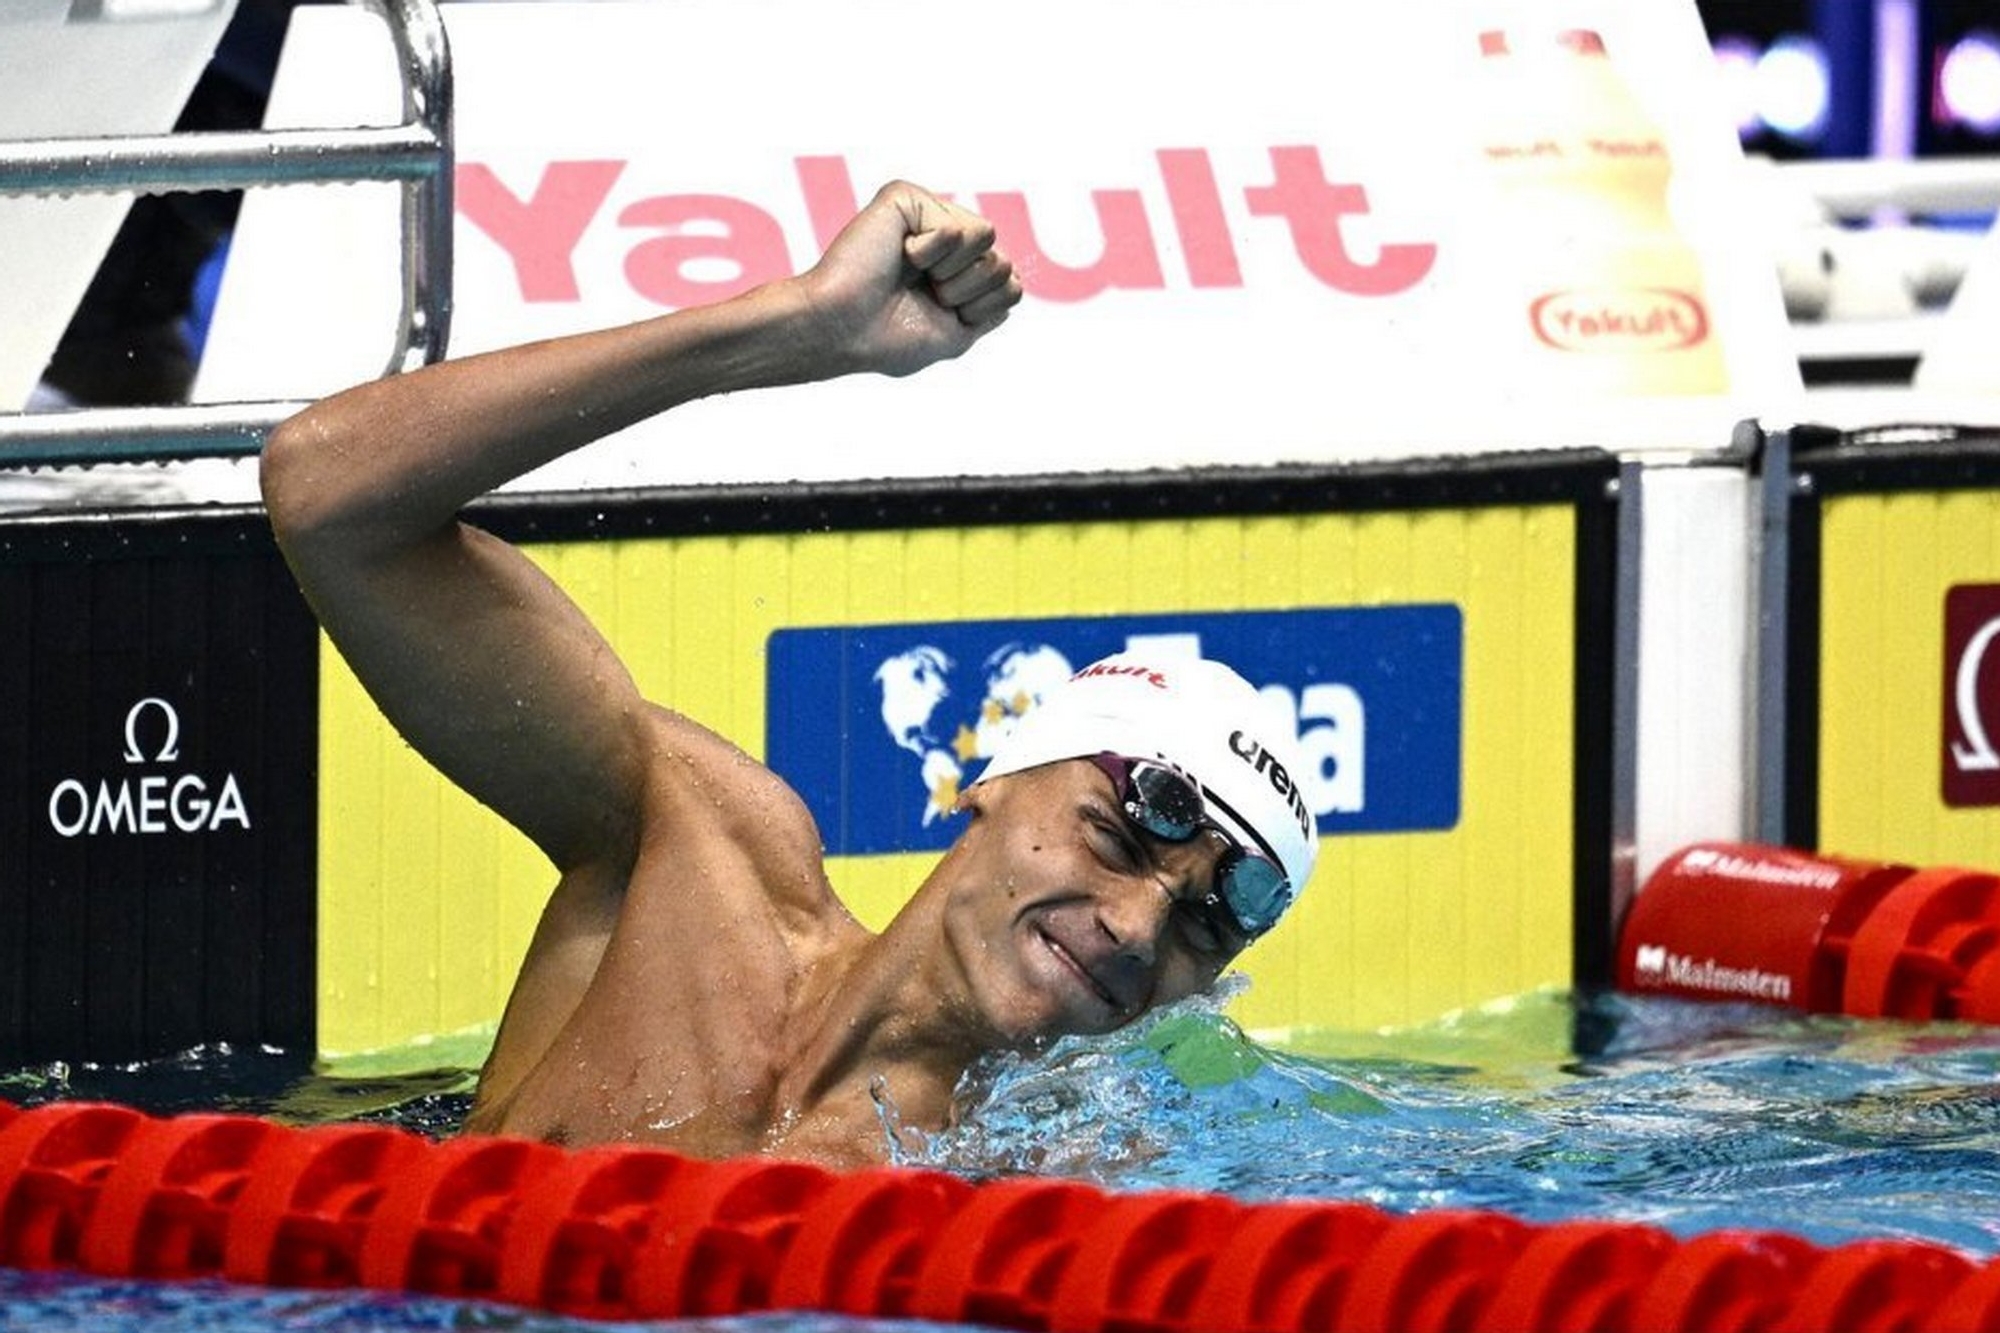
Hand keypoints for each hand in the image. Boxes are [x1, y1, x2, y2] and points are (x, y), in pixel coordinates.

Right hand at [800, 181, 1021, 377]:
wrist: (843, 332)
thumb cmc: (888, 339)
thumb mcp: (957, 332)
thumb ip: (992, 304)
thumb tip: (1014, 278)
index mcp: (954, 268)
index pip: (1011, 283)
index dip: (983, 309)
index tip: (941, 316)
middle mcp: (943, 236)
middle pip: (1003, 262)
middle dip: (969, 291)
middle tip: (924, 295)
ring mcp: (926, 213)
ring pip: (987, 238)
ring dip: (953, 273)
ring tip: (914, 275)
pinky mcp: (906, 198)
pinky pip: (954, 228)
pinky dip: (929, 255)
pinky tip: (898, 256)